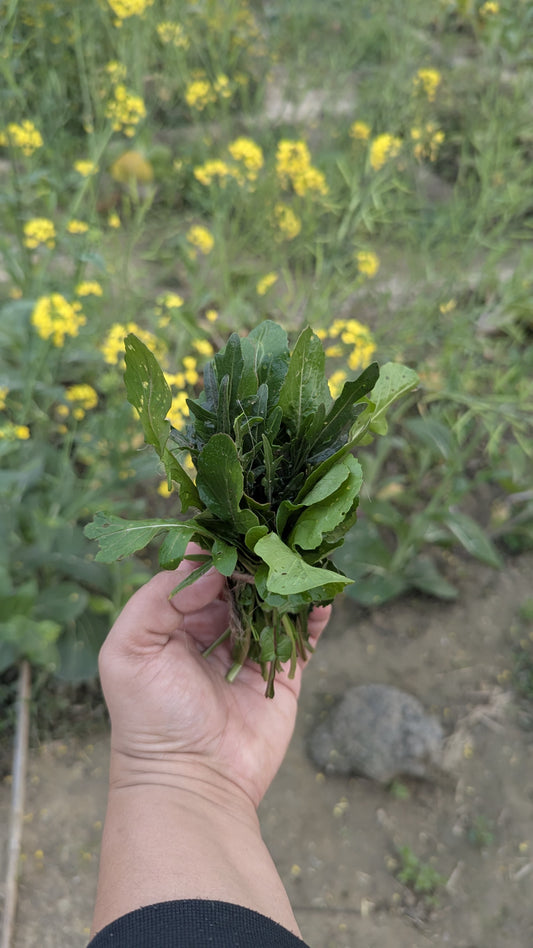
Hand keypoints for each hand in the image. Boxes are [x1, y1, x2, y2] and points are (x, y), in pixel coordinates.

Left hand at [99, 544, 329, 807]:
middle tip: (278, 535)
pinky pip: (303, 639)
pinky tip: (323, 596)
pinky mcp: (283, 677)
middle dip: (259, 559)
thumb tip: (212, 568)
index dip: (218, 549)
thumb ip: (160, 599)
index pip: (201, 571)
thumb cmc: (150, 717)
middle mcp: (215, 631)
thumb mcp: (130, 650)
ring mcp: (252, 652)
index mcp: (175, 620)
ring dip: (289, 580)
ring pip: (275, 604)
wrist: (192, 782)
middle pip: (243, 582)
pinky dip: (315, 616)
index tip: (238, 527)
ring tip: (304, 555)